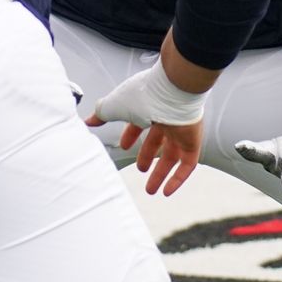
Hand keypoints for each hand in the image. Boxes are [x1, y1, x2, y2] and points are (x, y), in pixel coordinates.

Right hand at [85, 63, 207, 196]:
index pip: (140, 124)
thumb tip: (88, 120)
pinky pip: (187, 165)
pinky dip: (177, 179)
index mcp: (149, 108)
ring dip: (161, 174)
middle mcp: (166, 119)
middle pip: (157, 143)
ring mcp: (181, 131)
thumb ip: (101, 114)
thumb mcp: (115, 106)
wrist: (172, 90)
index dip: (131, 136)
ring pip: (171, 157)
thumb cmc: (143, 95)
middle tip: (141, 170)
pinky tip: (167, 191)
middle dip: (147, 157)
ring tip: (151, 190)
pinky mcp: (193, 143)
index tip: (125, 147)